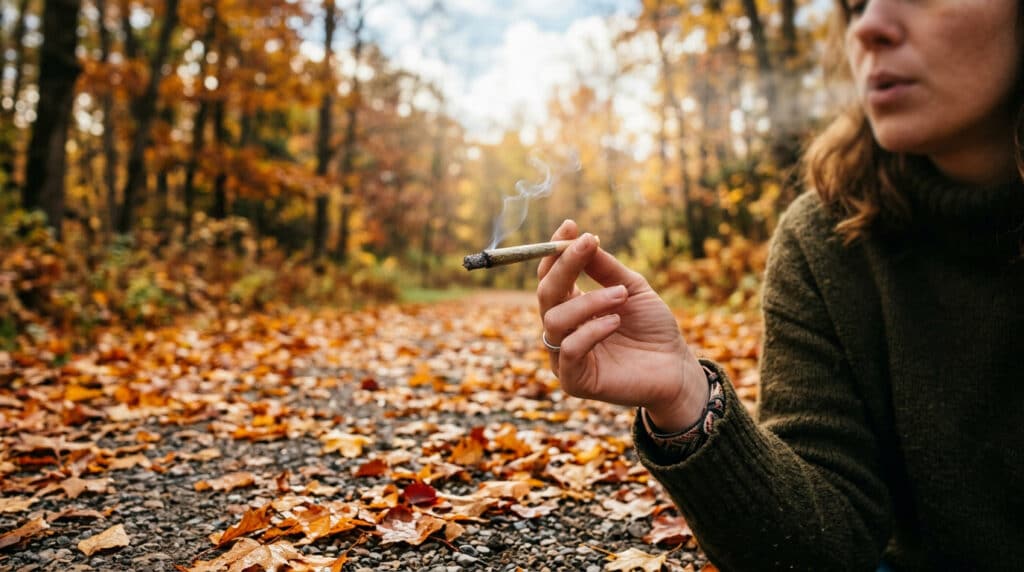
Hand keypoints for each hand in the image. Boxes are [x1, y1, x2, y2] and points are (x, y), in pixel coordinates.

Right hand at [536, 220, 708, 432]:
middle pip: (545, 294)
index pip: (550, 276)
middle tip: (588, 245)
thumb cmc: (653, 329)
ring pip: (554, 320)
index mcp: (571, 307)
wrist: (676, 369)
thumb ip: (606, 269)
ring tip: (621, 296)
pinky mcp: (574, 381)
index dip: (556, 251)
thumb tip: (582, 239)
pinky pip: (569, 350)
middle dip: (565, 266)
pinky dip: (590, 331)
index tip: (571, 226)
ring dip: (589, 301)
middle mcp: (563, 330)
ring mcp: (564, 357)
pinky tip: (615, 322)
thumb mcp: (632, 289)